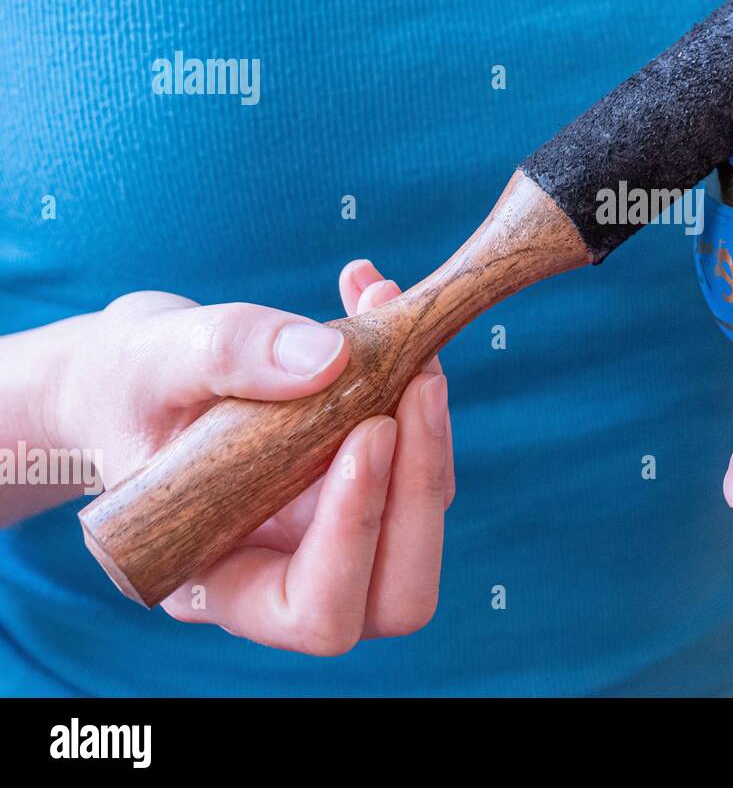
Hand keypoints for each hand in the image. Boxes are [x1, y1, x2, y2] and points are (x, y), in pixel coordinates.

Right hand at [49, 259, 451, 653]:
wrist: (131, 374)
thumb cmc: (122, 384)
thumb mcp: (152, 359)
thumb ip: (230, 353)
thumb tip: (331, 358)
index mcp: (217, 582)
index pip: (314, 610)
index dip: (356, 534)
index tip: (369, 429)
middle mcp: (284, 573)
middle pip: (395, 591)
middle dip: (420, 487)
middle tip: (418, 380)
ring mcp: (330, 532)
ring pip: (419, 521)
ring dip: (431, 431)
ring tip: (398, 328)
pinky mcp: (361, 483)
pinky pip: (415, 455)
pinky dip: (415, 383)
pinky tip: (376, 301)